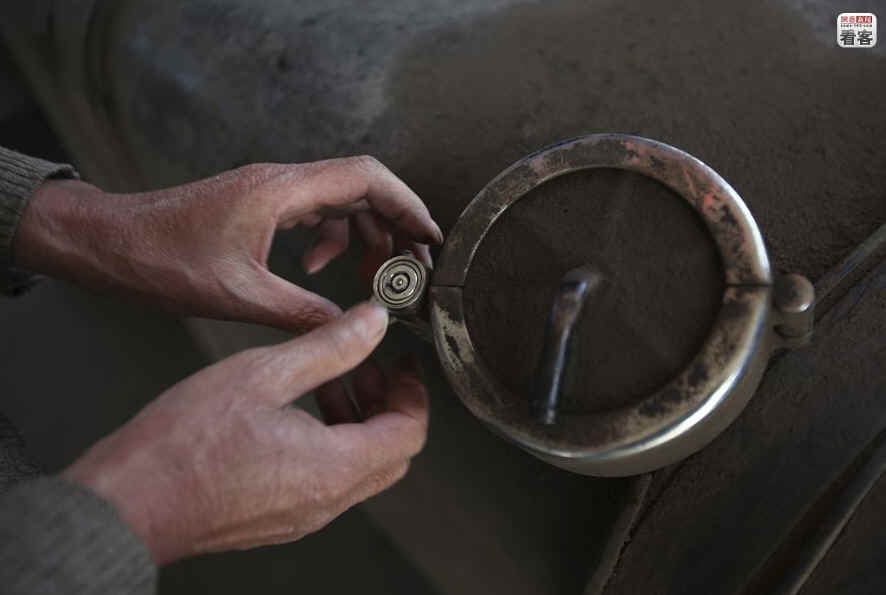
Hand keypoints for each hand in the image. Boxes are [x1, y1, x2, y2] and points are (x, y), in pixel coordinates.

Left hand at [15, 156, 441, 331]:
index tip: (430, 238)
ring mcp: (270, 191)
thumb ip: (301, 312)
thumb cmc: (159, 260)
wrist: (108, 243)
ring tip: (372, 275)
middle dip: (395, 224)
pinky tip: (316, 270)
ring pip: (340, 201)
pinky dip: (329, 240)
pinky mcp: (259, 205)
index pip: (366, 179)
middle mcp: (281, 182)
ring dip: (363, 235)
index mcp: (281, 192)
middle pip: (361, 188)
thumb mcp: (237, 295)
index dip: (407, 204)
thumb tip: (351, 328)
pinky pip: (313, 213)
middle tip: (412, 267)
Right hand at [63, 302, 428, 564]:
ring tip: (329, 381)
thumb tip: (373, 323)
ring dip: (357, 421)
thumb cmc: (184, 443)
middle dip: (386, 403)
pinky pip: (326, 480)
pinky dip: (330, 442)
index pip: (410, 432)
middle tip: (366, 366)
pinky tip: (298, 410)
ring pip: (359, 467)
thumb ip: (330, 346)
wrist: (127, 502)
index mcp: (335, 467)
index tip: (402, 362)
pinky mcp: (277, 518)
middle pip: (391, 452)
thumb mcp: (264, 372)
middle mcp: (327, 501)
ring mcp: (302, 516)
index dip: (412, 391)